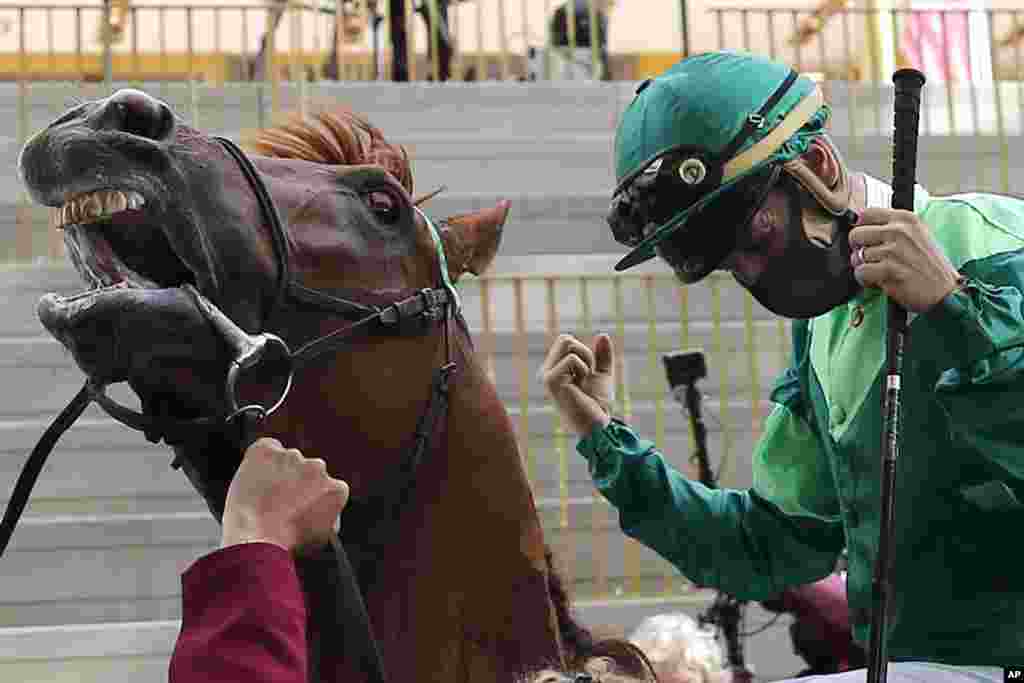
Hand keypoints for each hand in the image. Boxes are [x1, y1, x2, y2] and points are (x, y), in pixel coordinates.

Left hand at [221, 437, 349, 555]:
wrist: (255, 538)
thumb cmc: (286, 542)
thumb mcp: (321, 536)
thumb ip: (329, 517)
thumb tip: (328, 515)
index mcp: (335, 488)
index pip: (328, 487)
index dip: (313, 498)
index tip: (301, 507)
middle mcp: (317, 468)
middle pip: (309, 471)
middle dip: (297, 483)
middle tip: (280, 502)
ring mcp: (291, 457)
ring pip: (288, 460)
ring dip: (280, 472)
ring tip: (264, 496)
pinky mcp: (265, 451)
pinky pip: (267, 447)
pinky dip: (262, 459)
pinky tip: (256, 477)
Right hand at [538, 333, 614, 436]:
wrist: (597, 425)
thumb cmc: (598, 404)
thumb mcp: (602, 374)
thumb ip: (603, 356)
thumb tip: (603, 335)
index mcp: (554, 370)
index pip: (566, 340)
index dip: (584, 353)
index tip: (587, 375)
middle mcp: (546, 371)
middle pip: (564, 338)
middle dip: (584, 353)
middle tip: (587, 376)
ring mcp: (546, 376)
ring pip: (567, 343)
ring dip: (585, 361)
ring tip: (583, 382)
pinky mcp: (550, 381)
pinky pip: (571, 358)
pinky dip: (583, 369)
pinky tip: (580, 386)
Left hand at [849, 208, 960, 312]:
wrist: (945, 291)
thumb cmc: (929, 266)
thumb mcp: (916, 235)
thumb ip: (891, 228)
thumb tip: (860, 226)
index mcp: (905, 219)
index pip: (866, 214)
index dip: (861, 228)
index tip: (866, 239)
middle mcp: (899, 230)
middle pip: (856, 235)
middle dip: (859, 249)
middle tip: (871, 259)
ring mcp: (894, 249)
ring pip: (858, 256)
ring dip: (865, 267)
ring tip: (881, 272)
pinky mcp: (890, 269)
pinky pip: (861, 272)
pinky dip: (866, 280)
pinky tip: (879, 281)